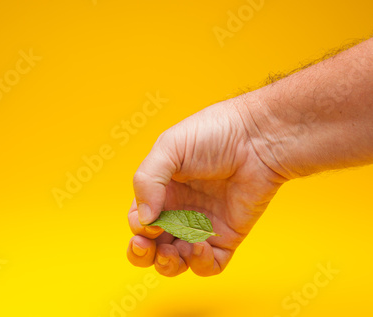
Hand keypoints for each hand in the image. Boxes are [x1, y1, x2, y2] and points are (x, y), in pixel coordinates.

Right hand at [126, 98, 286, 276]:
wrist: (259, 138)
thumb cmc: (214, 134)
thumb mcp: (169, 147)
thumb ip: (147, 181)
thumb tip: (144, 220)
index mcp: (162, 189)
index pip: (139, 220)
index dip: (139, 228)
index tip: (151, 222)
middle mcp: (179, 210)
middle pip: (153, 246)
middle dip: (143, 254)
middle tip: (146, 248)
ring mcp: (203, 225)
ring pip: (177, 260)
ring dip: (169, 264)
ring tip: (172, 253)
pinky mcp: (227, 236)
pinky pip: (210, 264)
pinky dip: (200, 264)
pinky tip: (200, 247)